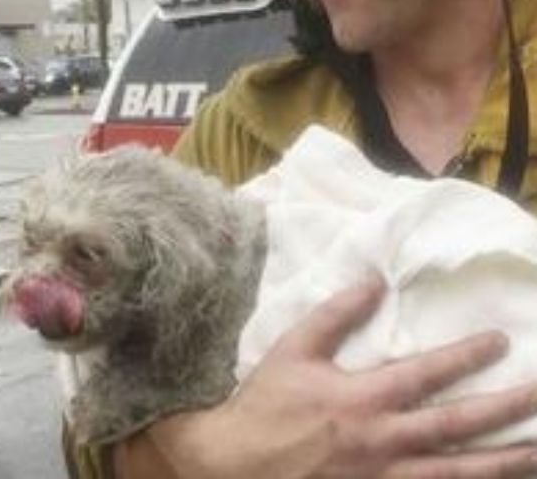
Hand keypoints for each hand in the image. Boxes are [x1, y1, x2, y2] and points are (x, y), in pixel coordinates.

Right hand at [141, 275, 536, 478]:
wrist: (235, 465)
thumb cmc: (264, 407)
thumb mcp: (291, 352)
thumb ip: (334, 316)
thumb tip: (373, 283)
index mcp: (361, 399)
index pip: (427, 374)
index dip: (466, 356)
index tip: (500, 342)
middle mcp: (382, 441)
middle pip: (459, 427)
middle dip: (507, 410)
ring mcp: (385, 477)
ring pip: (459, 472)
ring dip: (505, 461)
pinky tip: (490, 478)